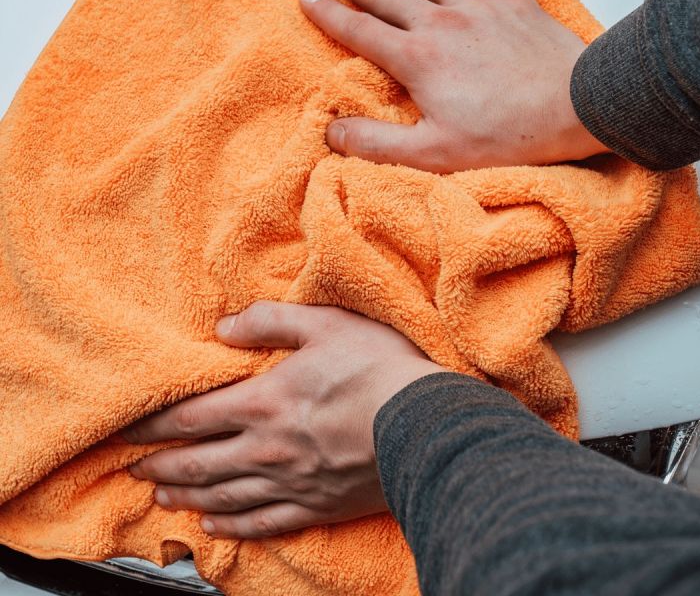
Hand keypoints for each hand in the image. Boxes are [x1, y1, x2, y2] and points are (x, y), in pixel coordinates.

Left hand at [123, 302, 442, 538]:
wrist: (425, 425)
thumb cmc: (378, 370)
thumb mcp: (326, 324)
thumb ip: (272, 320)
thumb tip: (226, 325)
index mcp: (264, 402)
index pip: (191, 419)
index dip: (153, 426)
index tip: (127, 432)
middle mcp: (266, 449)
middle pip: (198, 464)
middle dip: (160, 466)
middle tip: (134, 468)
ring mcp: (290, 483)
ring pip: (222, 496)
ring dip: (186, 497)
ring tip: (161, 498)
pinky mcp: (315, 505)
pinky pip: (262, 522)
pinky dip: (232, 525)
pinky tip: (214, 524)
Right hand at [300, 0, 607, 172]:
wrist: (574, 108)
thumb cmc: (506, 135)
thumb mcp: (433, 152)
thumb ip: (378, 143)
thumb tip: (332, 133)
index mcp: (417, 60)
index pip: (361, 32)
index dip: (330, 15)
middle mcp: (440, 24)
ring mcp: (478, 9)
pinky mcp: (514, 5)